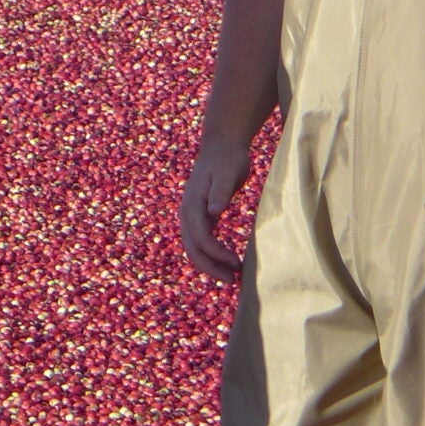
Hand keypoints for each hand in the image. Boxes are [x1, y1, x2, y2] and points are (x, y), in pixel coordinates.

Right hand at [181, 139, 254, 282]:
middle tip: (233, 280)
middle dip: (211, 267)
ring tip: (232, 276)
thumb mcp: (227, 171)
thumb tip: (213, 213)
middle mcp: (188, 212)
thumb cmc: (228, 157)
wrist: (222, 145)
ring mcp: (193, 215)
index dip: (216, 254)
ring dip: (211, 264)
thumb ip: (220, 192)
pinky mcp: (202, 216)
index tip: (236, 263)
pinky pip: (203, 241)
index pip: (200, 238)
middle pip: (193, 248)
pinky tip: (229, 260)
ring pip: (196, 248)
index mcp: (192, 204)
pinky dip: (213, 254)